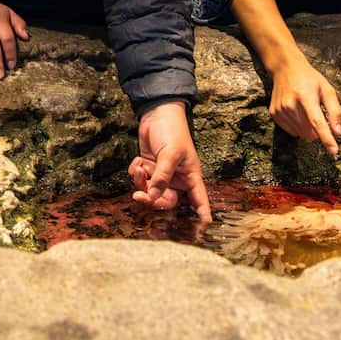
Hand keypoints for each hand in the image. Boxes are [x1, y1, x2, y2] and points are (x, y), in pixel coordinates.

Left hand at [128, 102, 211, 222]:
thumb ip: (162, 176)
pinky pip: (141, 180)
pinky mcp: (149, 168)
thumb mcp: (171, 153)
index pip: (199, 199)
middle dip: (153, 200)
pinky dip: (137, 173)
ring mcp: (162, 174)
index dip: (202, 213)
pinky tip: (137, 161)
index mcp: (190, 176)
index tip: (204, 226)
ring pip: (151, 192)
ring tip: (139, 169)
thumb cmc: (172, 130)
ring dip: (141, 184)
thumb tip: (153, 197)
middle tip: (139, 196)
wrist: (156, 113)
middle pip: (167, 201)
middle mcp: (177, 179)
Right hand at [268, 54, 340, 155]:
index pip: (317, 123)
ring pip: (301, 134)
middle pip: (310, 132)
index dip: (327, 139)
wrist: (285, 69)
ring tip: (306, 111)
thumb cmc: (310, 79)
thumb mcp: (327, 90)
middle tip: (318, 114)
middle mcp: (290, 105)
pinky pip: (292, 132)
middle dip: (319, 131)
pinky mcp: (274, 114)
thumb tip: (338, 132)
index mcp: (306, 97)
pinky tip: (298, 113)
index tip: (334, 152)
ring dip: (308, 129)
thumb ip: (335, 111)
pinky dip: (298, 127)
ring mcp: (280, 110)